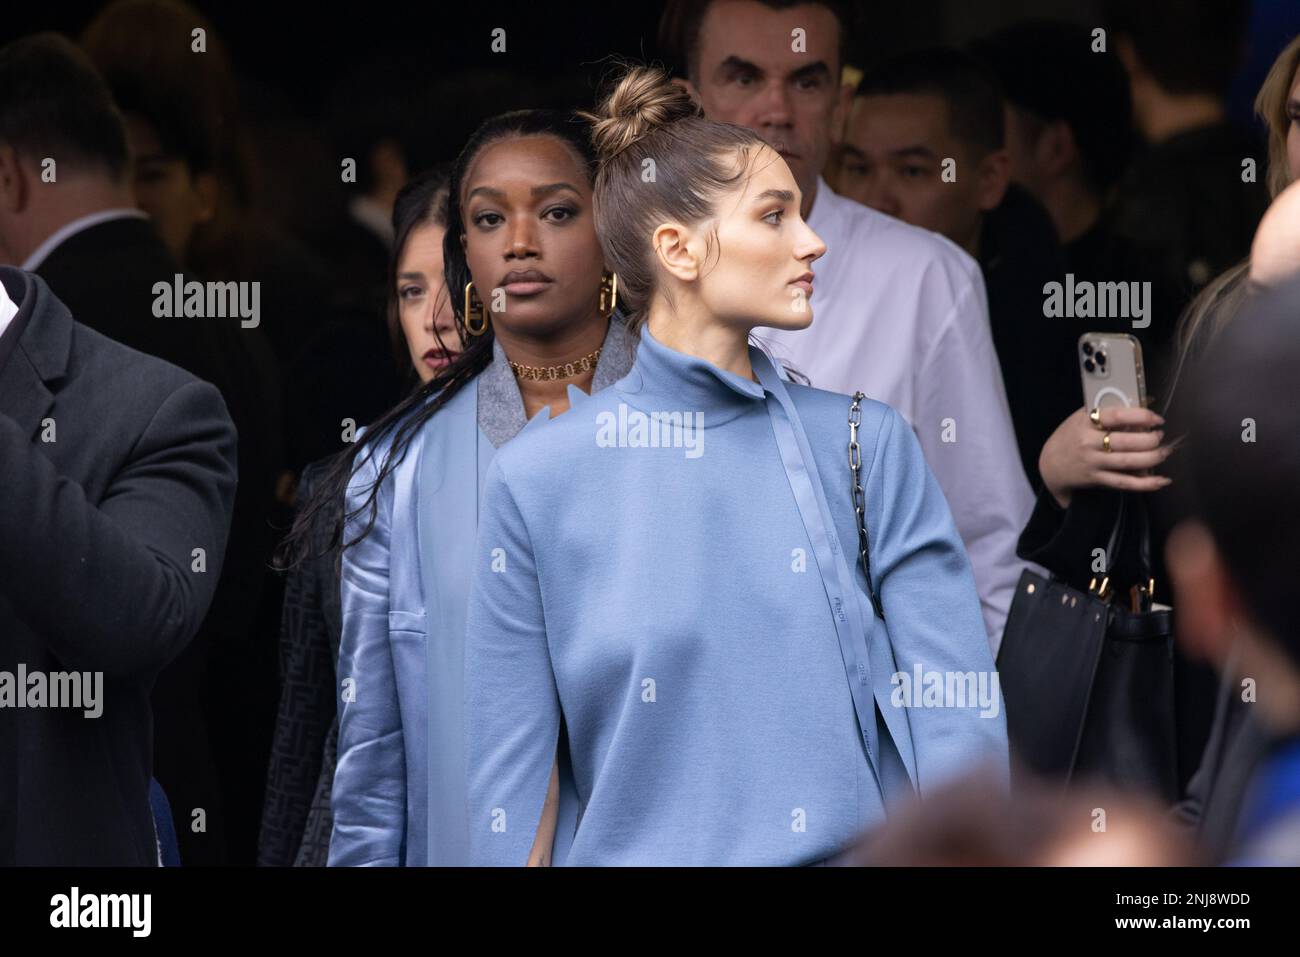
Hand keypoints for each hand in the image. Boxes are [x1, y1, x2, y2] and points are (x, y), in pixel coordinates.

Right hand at [1039, 405, 1172, 508]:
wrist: (1049, 465)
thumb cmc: (1070, 436)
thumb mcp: (1082, 417)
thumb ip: (1112, 410)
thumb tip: (1148, 399)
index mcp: (1085, 422)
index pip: (1115, 416)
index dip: (1140, 416)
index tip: (1155, 418)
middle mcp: (1088, 442)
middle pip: (1126, 441)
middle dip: (1150, 440)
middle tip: (1159, 436)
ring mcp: (1093, 462)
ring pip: (1128, 462)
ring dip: (1152, 457)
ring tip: (1164, 452)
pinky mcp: (1096, 479)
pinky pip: (1124, 482)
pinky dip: (1145, 483)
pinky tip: (1161, 480)